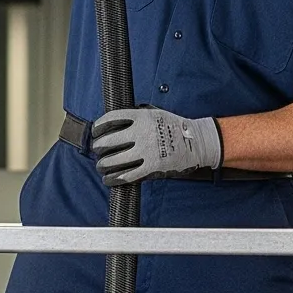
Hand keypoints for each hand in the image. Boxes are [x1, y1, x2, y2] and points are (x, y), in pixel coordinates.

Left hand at [89, 107, 222, 182]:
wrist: (196, 142)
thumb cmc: (175, 127)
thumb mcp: (155, 113)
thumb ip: (136, 116)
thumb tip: (114, 122)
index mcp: (141, 117)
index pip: (111, 119)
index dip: (98, 127)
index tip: (95, 132)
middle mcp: (141, 133)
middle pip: (108, 141)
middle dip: (98, 147)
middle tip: (98, 150)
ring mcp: (146, 151)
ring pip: (113, 161)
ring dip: (103, 165)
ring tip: (102, 166)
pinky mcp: (151, 167)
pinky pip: (126, 175)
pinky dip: (113, 179)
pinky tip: (109, 179)